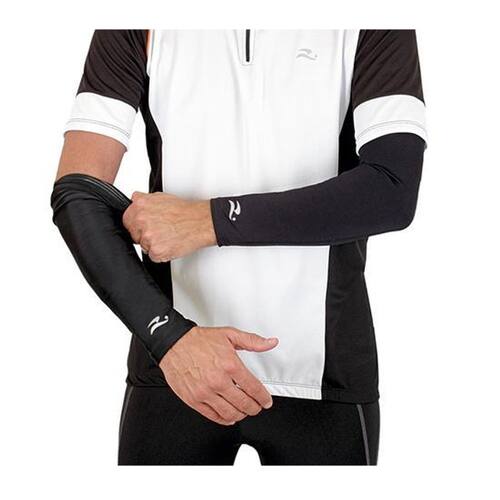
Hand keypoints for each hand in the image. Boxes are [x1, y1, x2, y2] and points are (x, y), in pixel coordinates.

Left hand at [122, 192, 216, 261]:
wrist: (200, 222)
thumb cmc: (184, 211)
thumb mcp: (161, 197)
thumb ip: (143, 199)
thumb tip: (133, 200)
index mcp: (140, 206)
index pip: (126, 220)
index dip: (136, 225)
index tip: (146, 226)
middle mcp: (141, 220)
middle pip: (134, 235)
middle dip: (144, 235)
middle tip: (161, 231)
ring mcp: (147, 236)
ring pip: (144, 246)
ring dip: (154, 244)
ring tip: (168, 236)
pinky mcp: (156, 250)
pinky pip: (153, 256)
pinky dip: (162, 253)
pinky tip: (171, 243)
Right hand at [160, 326, 278, 424]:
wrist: (174, 343)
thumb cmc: (199, 340)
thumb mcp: (229, 335)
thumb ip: (252, 341)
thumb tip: (270, 343)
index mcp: (230, 365)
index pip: (253, 388)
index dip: (263, 398)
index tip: (266, 401)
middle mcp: (218, 381)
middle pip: (244, 404)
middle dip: (255, 408)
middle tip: (257, 407)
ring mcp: (205, 392)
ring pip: (230, 413)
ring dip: (241, 415)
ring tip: (245, 411)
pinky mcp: (194, 400)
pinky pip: (213, 416)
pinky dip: (224, 419)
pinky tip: (229, 416)